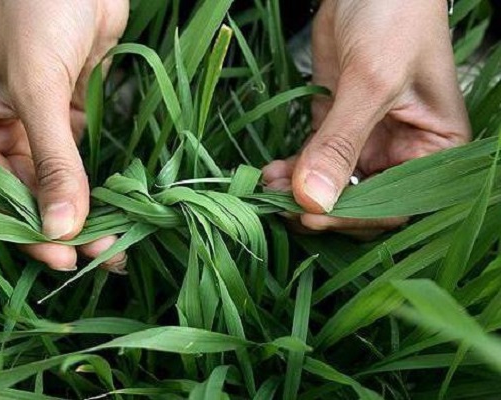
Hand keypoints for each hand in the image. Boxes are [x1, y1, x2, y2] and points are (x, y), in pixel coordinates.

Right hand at [0, 0, 128, 270]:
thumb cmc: (41, 13)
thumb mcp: (39, 88)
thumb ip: (52, 161)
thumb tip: (60, 230)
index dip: (24, 229)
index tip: (61, 256)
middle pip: (26, 195)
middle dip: (60, 229)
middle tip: (99, 258)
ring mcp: (36, 126)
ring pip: (55, 184)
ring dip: (82, 214)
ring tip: (113, 247)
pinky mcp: (69, 118)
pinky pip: (79, 163)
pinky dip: (95, 187)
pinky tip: (114, 210)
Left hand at [263, 0, 469, 237]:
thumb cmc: (395, 18)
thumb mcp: (371, 82)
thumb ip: (341, 143)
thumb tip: (312, 200)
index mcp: (435, 148)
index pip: (397, 204)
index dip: (355, 216)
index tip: (313, 214)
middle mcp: (402, 152)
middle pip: (361, 202)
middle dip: (320, 207)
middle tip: (282, 206)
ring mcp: (367, 141)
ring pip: (332, 185)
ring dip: (298, 192)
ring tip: (268, 189)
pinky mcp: (337, 126)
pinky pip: (313, 160)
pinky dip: (291, 170)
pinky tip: (269, 173)